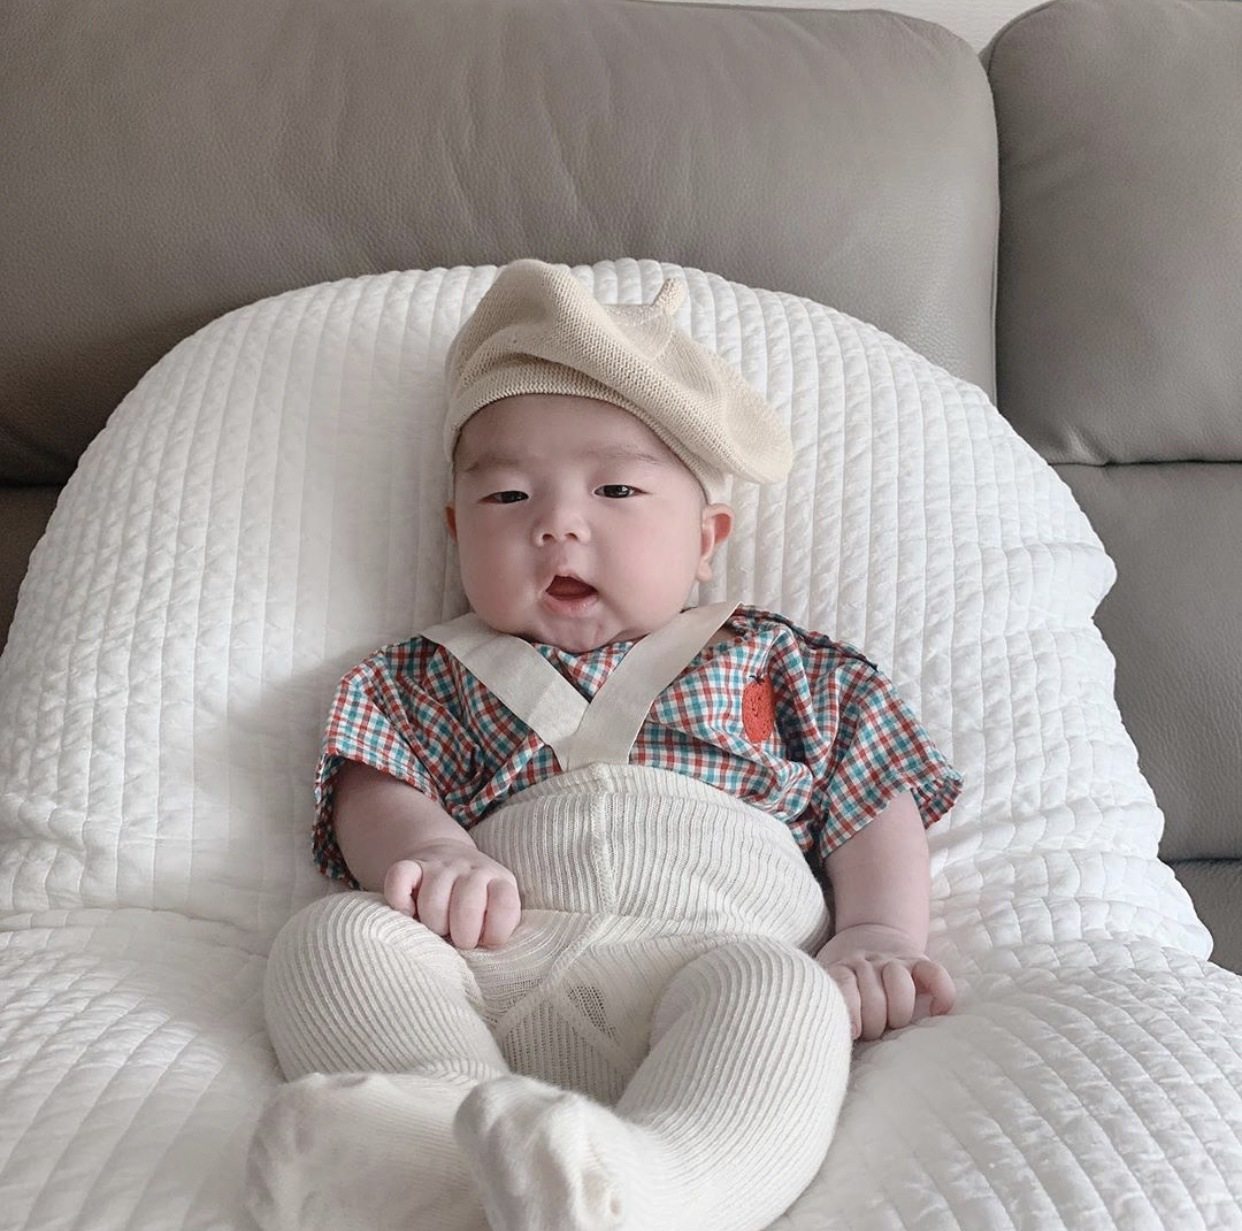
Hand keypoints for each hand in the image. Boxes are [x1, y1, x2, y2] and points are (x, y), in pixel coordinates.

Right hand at [383, 842, 520, 949]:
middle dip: (461, 935)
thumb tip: (484, 955)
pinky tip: (409, 912)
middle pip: (466, 907)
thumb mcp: (496, 908)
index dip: (495, 932)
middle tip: (457, 938)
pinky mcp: (412, 864)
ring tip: (437, 927)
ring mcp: (440, 866)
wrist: (447, 853)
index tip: (485, 940)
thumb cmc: (475, 899)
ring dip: (432, 923)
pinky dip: (400, 901)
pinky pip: (399, 878)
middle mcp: (470, 869)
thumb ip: (496, 928)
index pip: (504, 904)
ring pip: (432, 900)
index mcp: (498, 881)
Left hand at [815, 923, 954, 1040]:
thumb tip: (828, 1039)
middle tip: (872, 1032)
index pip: (843, 986)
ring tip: (895, 1023)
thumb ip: (830, 1004)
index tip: (853, 1033)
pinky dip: (941, 994)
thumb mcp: (828, 981)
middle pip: (873, 995)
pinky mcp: (919, 961)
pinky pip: (935, 974)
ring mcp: (894, 961)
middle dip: (874, 1023)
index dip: (849, 1012)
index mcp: (842, 968)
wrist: (870, 934)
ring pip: (900, 984)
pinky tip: (935, 1011)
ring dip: (899, 1012)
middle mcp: (867, 962)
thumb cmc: (846, 976)